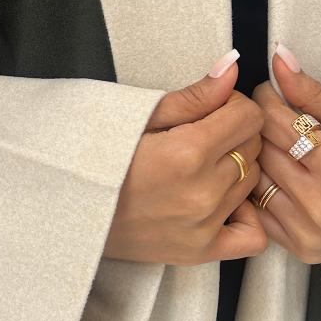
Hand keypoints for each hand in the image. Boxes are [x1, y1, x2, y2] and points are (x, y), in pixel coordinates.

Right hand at [105, 50, 267, 265]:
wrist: (67, 205)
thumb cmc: (97, 156)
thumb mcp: (139, 116)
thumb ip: (194, 97)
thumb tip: (233, 68)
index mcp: (188, 151)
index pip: (248, 116)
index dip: (231, 105)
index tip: (210, 110)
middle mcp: (202, 191)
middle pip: (253, 148)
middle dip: (234, 134)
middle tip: (200, 136)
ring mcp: (203, 226)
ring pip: (253, 183)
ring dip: (236, 169)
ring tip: (200, 167)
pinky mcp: (199, 252)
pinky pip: (253, 236)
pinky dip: (246, 217)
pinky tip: (222, 204)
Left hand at [249, 43, 320, 262]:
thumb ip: (314, 93)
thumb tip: (280, 60)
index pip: (274, 120)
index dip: (265, 100)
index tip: (270, 94)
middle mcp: (320, 201)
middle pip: (260, 149)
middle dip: (258, 127)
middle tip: (270, 119)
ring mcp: (306, 228)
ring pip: (253, 179)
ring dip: (256, 158)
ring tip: (274, 148)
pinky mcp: (297, 247)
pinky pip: (256, 211)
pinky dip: (258, 191)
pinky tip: (273, 177)